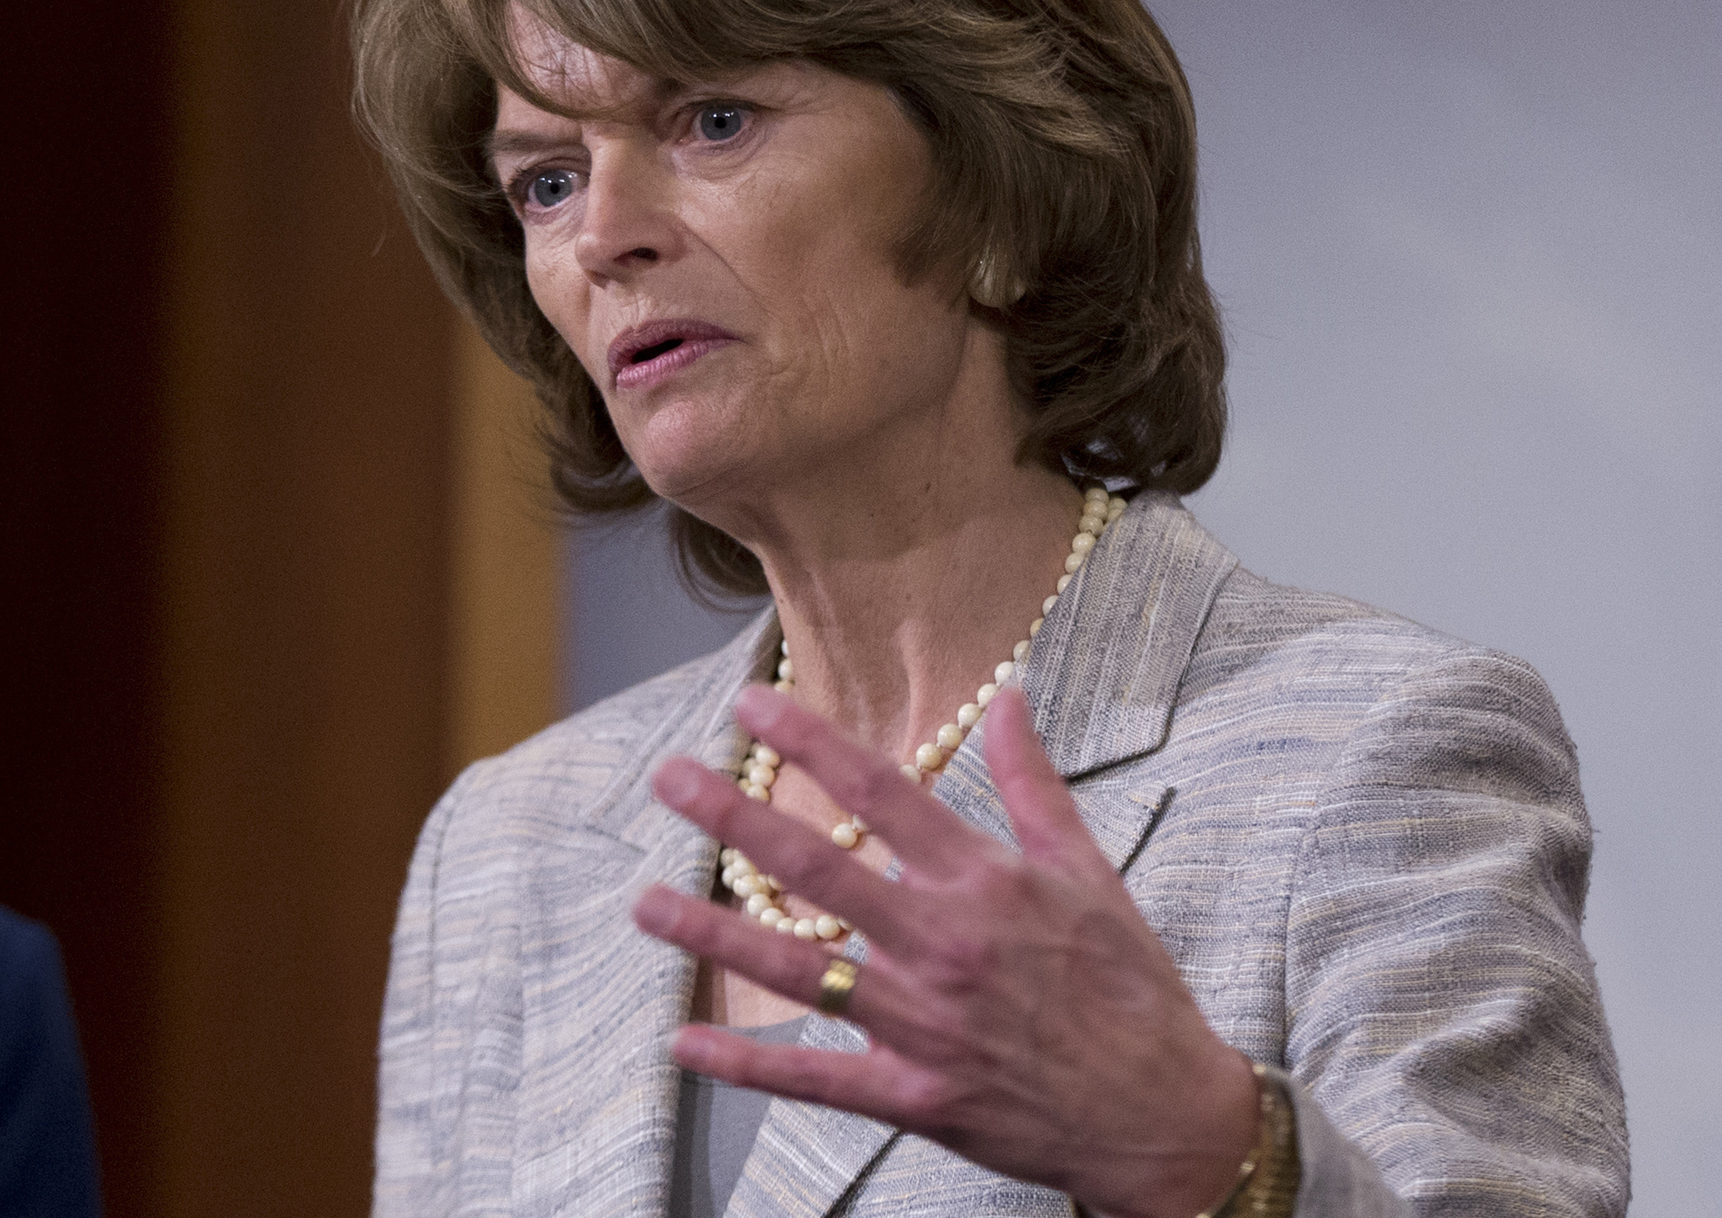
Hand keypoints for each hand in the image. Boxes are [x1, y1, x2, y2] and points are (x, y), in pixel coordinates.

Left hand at [633, 681, 1259, 1217]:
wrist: (1167, 1116)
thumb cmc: (1131, 988)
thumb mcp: (1092, 872)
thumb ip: (1034, 783)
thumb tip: (1005, 695)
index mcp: (985, 881)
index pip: (881, 792)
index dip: (809, 741)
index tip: (751, 703)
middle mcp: (943, 944)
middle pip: (818, 870)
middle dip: (735, 819)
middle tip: (669, 780)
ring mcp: (922, 1023)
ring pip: (796, 970)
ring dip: (714, 932)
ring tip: (645, 901)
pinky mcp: (914, 1095)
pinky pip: (814, 1077)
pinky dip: (746, 1064)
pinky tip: (683, 1042)